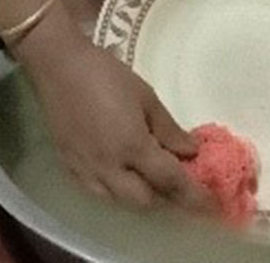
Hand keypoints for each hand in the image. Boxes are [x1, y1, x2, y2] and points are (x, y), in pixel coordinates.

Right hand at [14, 14, 211, 211]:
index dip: (194, 196)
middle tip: (178, 186)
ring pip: (119, 202)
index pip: (171, 182)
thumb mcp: (146, 96)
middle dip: (166, 199)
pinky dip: (114, 192)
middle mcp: (109, 167)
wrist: (57, 64)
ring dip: (139, 198)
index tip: (211, 205)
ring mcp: (86, 169)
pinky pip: (96, 192)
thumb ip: (169, 129)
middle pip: (145, 201)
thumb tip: (191, 152)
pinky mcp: (68, 166)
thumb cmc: (105, 73)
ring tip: (149, 182)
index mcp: (133, 146)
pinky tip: (119, 176)